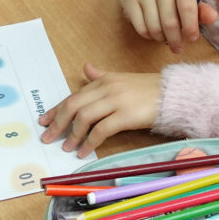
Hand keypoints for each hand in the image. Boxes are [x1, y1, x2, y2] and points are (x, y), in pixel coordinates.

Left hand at [38, 63, 160, 157]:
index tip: (44, 121)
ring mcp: (116, 100)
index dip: (57, 109)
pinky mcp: (126, 115)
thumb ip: (101, 76)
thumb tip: (86, 68)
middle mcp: (107, 87)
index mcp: (104, 79)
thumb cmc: (148, 90)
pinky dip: (89, 142)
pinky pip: (101, 130)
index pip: (74, 95)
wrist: (174, 94)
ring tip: (66, 147)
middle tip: (47, 137)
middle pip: (74, 105)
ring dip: (72, 134)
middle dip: (58, 122)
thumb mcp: (122, 79)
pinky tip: (84, 151)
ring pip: (84, 117)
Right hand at [121, 0, 218, 52]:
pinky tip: (154, 31)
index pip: (187, 7)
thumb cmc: (176, 0)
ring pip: (154, 27)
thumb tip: (213, 17)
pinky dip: (149, 36)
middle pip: (170, 21)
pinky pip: (141, 28)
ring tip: (166, 37)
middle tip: (178, 48)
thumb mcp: (191, 3)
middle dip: (176, 39)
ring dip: (162, 38)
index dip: (190, 27)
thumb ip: (202, 12)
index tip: (192, 38)